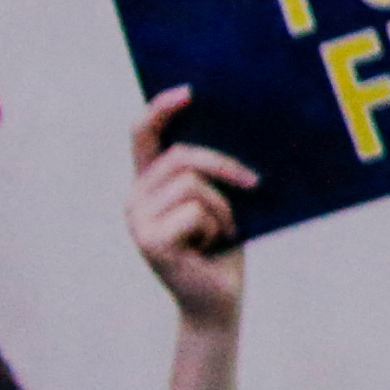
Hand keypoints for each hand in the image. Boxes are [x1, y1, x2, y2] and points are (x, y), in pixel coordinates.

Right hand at [126, 89, 250, 329]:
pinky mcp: (149, 241)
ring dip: (225, 209)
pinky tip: (211, 247)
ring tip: (222, 232)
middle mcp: (134, 197)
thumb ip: (214, 171)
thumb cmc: (225, 244)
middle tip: (255, 184)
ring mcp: (137, 220)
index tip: (189, 92)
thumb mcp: (223, 199)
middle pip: (183, 157)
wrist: (219, 297)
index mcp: (149, 182)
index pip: (143, 135)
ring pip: (195, 185)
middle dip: (225, 166)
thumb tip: (241, 129)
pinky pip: (197, 212)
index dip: (161, 109)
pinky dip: (218, 227)